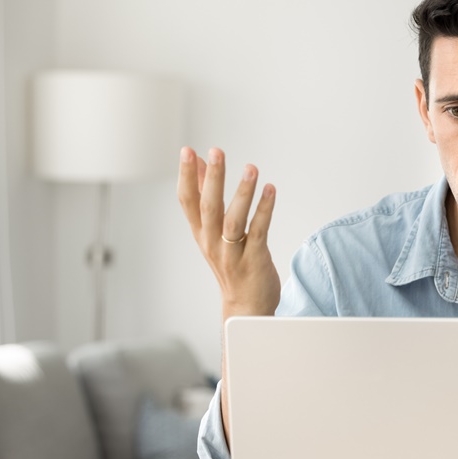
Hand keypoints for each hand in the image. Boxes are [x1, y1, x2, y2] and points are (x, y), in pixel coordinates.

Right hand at [177, 147, 280, 317]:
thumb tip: (201, 164)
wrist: (247, 307)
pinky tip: (270, 190)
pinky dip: (264, 210)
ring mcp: (232, 253)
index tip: (187, 151)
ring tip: (251, 168)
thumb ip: (207, 198)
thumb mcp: (214, 232)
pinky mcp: (254, 260)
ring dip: (242, 192)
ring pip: (233, 220)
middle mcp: (212, 243)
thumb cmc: (232, 264)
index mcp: (202, 234)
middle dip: (211, 178)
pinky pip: (259, 231)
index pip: (187, 201)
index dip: (187, 176)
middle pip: (208, 207)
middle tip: (215, 151)